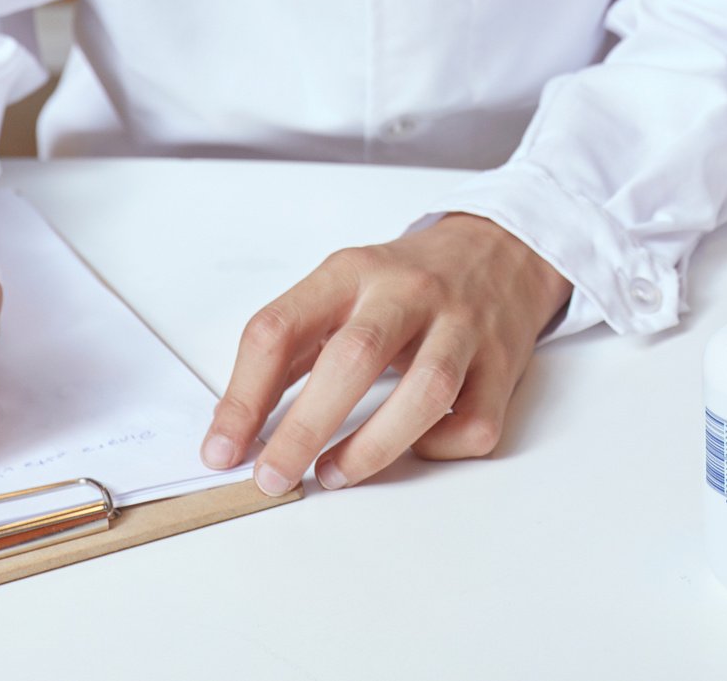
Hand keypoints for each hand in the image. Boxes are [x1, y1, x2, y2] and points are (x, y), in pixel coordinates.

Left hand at [202, 213, 572, 495]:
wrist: (502, 249)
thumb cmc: (409, 280)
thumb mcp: (343, 286)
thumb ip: (296, 344)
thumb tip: (238, 423)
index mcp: (352, 271)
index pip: (282, 327)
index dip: (243, 395)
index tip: (222, 448)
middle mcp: (408, 292)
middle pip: (354, 358)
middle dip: (304, 429)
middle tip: (272, 477)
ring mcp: (463, 327)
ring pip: (426, 392)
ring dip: (372, 447)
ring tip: (334, 475)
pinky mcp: (503, 364)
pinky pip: (473, 422)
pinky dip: (438, 448)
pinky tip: (412, 447)